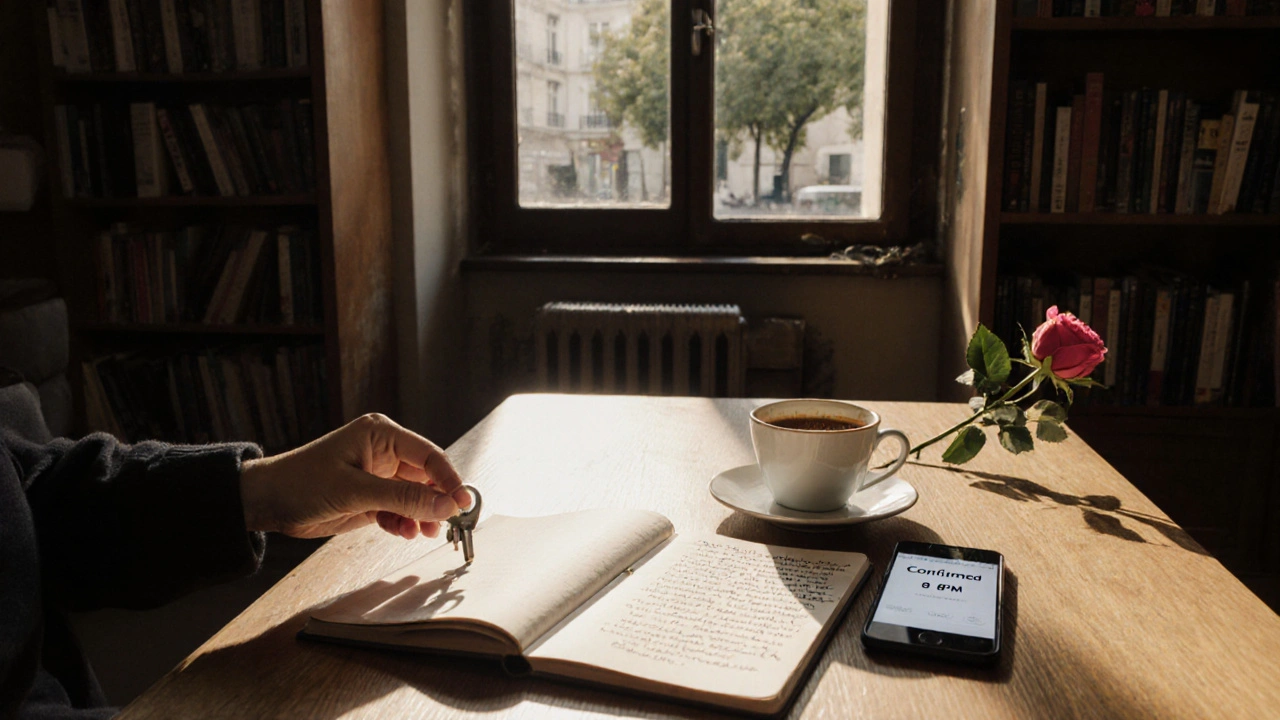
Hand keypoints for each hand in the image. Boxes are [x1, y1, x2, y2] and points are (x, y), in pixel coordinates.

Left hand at [239, 413, 471, 539]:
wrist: (266, 501)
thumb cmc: (301, 482)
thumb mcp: (355, 491)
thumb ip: (403, 498)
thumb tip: (445, 504)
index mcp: (382, 435)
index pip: (429, 455)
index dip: (449, 479)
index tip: (464, 502)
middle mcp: (384, 452)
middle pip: (426, 477)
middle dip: (437, 500)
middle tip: (447, 523)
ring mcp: (378, 475)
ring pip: (415, 496)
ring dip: (423, 514)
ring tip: (425, 532)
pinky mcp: (371, 497)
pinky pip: (399, 509)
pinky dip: (404, 522)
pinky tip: (403, 532)